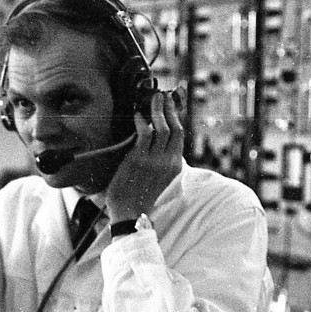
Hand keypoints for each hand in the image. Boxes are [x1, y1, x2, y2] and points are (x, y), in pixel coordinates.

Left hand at [105, 88, 185, 222]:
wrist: (130, 215)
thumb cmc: (139, 199)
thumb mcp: (158, 181)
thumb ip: (160, 164)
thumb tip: (153, 144)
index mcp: (175, 166)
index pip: (180, 135)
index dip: (177, 117)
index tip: (174, 102)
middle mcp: (168, 162)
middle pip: (175, 128)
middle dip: (170, 108)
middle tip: (164, 95)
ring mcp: (154, 161)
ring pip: (161, 128)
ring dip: (157, 110)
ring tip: (153, 98)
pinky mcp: (139, 161)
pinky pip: (144, 135)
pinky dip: (141, 122)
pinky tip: (137, 115)